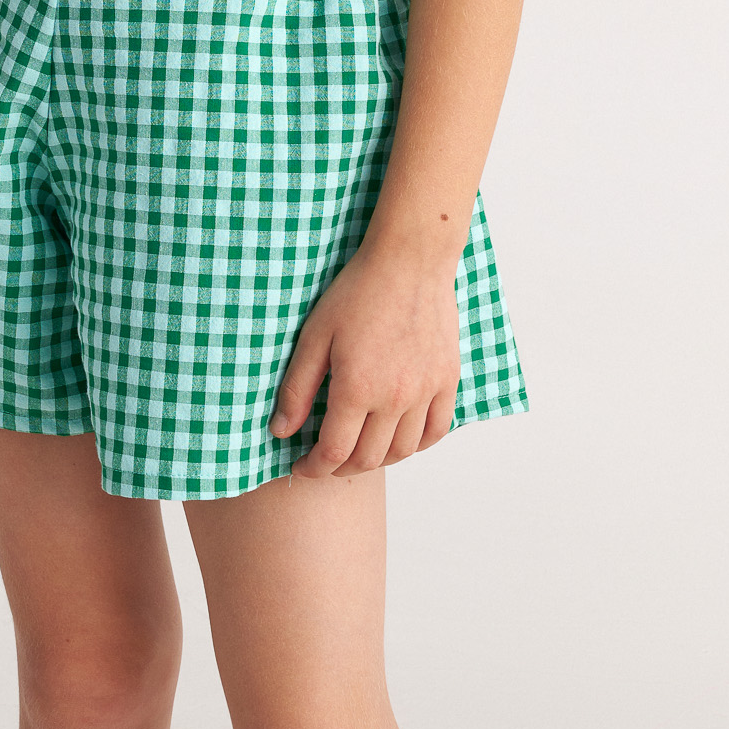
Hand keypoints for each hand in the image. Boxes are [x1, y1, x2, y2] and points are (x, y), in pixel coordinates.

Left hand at [269, 239, 459, 476]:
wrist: (410, 261)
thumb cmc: (358, 291)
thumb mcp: (315, 334)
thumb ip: (297, 387)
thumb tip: (281, 431)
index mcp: (357, 389)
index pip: (333, 453)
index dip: (313, 468)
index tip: (302, 466)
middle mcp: (395, 399)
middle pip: (368, 458)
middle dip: (341, 467)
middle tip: (326, 458)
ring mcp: (426, 392)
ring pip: (402, 450)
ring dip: (376, 459)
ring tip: (358, 449)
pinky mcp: (447, 380)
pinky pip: (436, 431)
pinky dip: (417, 445)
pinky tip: (399, 438)